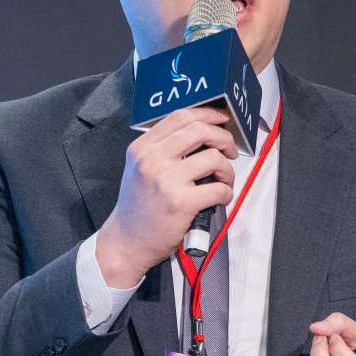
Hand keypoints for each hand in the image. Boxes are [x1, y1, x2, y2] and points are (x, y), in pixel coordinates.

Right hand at [97, 106, 236, 285]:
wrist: (127, 241)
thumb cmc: (137, 208)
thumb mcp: (139, 168)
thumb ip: (162, 149)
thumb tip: (201, 133)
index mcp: (142, 148)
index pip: (180, 117)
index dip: (207, 114)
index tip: (221, 120)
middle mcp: (152, 160)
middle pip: (200, 130)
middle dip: (223, 137)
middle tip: (229, 150)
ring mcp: (166, 180)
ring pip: (213, 158)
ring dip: (227, 169)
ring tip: (223, 180)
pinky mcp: (180, 202)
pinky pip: (218, 188)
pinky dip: (226, 192)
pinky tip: (219, 198)